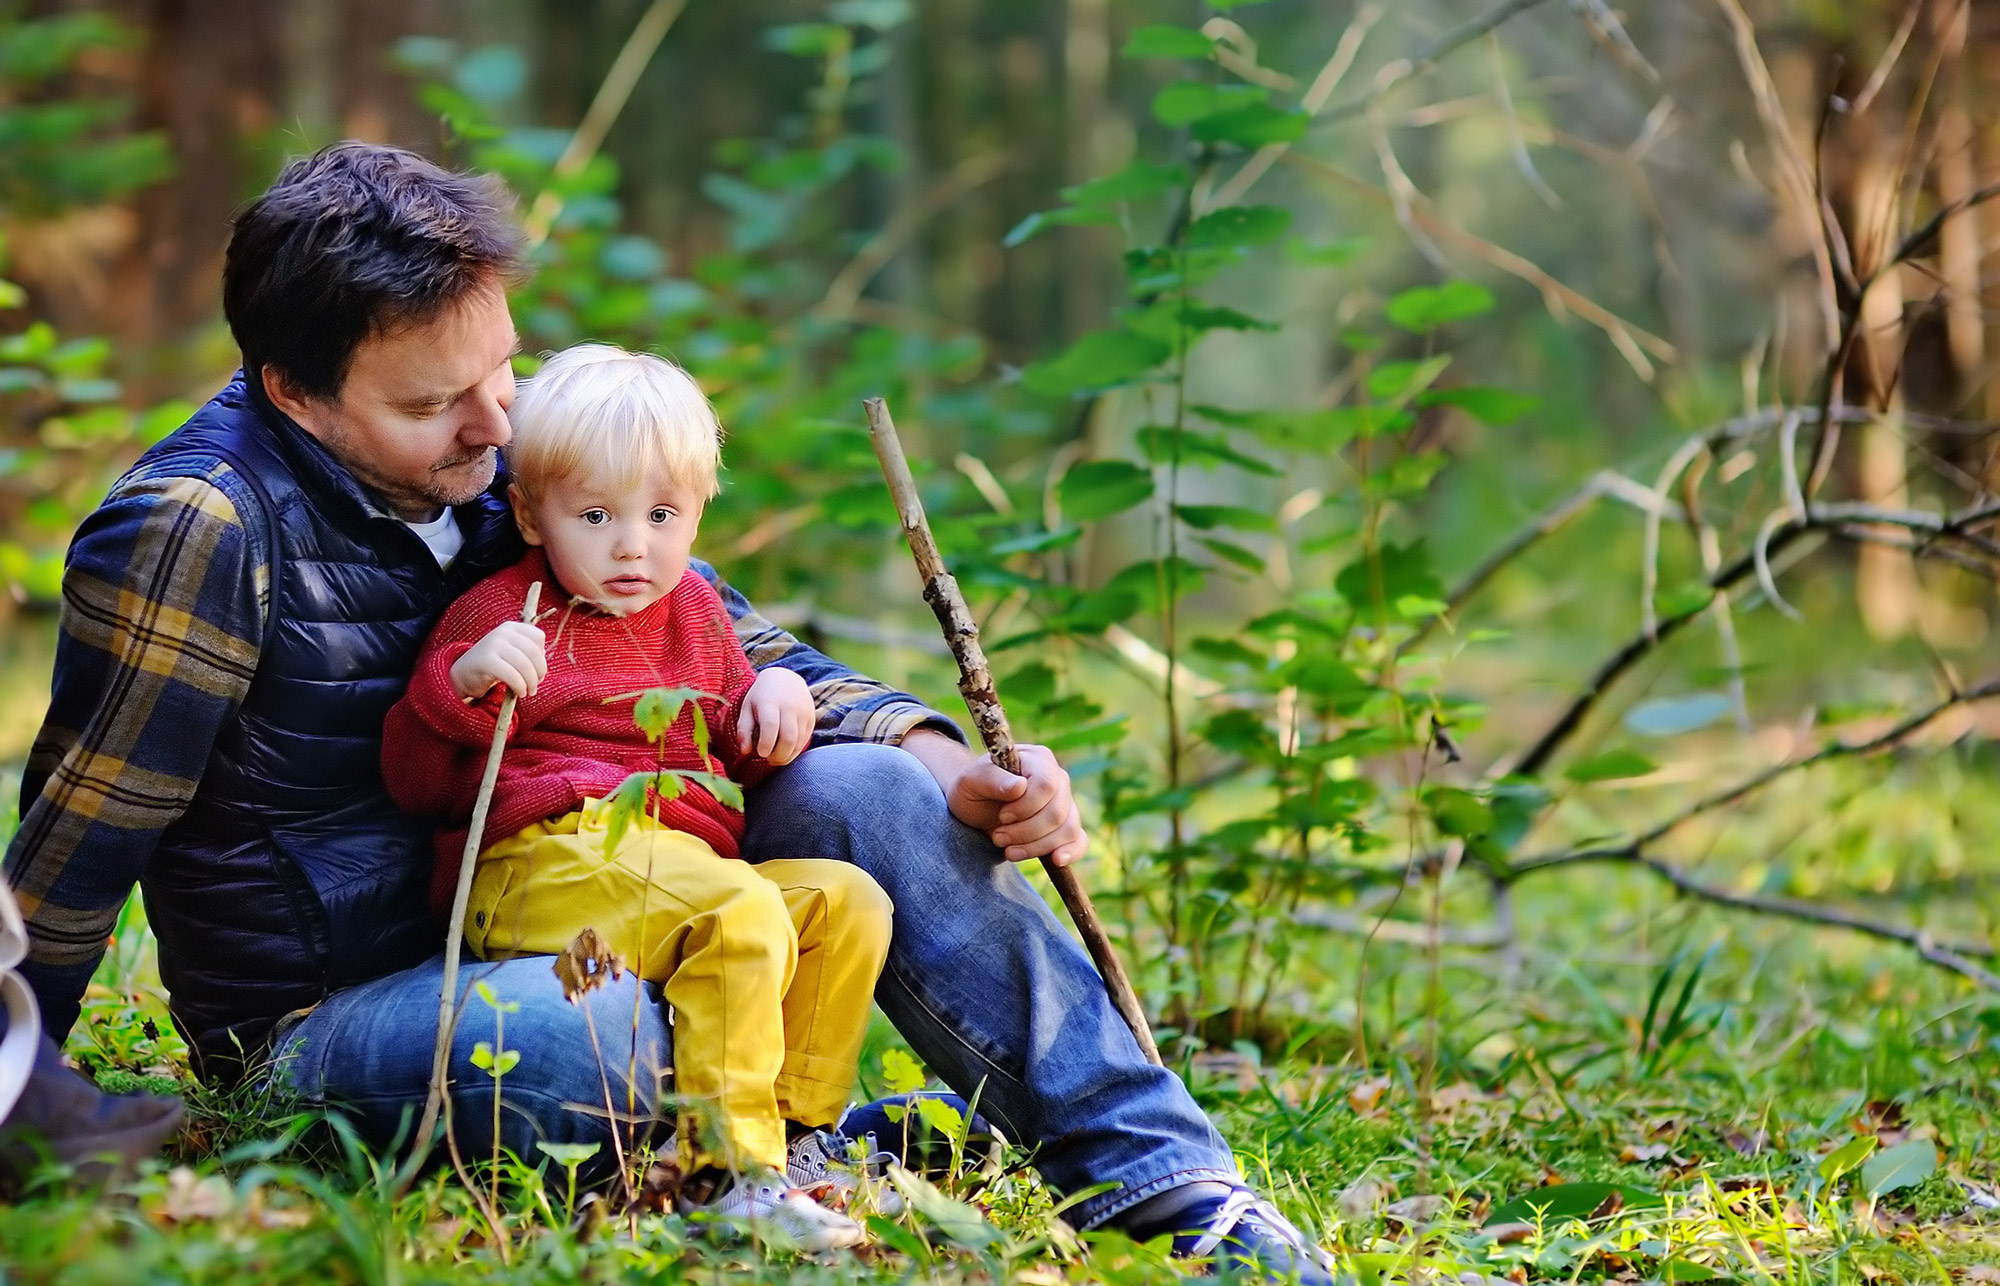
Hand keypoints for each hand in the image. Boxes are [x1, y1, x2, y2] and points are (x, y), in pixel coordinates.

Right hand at [449, 620, 546, 700]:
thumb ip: (526, 652)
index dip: (542, 656)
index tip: (538, 671)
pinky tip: (519, 692)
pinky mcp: (487, 660)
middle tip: (536, 685)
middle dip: (539, 671)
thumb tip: (543, 661)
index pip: (538, 636)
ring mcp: (493, 644)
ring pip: (524, 664)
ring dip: (531, 682)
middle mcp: (502, 632)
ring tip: (529, 691)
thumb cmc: (492, 666)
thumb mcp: (510, 653)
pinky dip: (520, 686)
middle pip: (533, 651)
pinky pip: (512, 675)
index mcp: (510, 627)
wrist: (461, 674)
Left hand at [737, 667, 813, 765]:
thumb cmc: (762, 696)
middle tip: (769, 759)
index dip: (766, 743)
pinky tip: (785, 751)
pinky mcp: (811, 718)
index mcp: (770, 702)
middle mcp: (790, 706)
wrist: (786, 678)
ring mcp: (803, 712)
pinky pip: (805, 740)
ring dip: (787, 756)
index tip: (761, 753)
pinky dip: (795, 750)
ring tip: (776, 758)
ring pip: (799, 742)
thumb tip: (745, 751)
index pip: (771, 725)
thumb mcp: (747, 707)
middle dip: (779, 755)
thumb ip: (744, 730)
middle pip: (788, 738)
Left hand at [904, 732, 1087, 866]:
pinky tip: (1055, 860)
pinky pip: (1079, 840)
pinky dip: (1071, 852)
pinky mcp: (1067, 826)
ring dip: (1036, 846)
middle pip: (1057, 813)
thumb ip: (991, 779)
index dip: (1025, 808)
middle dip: (1025, 832)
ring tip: (1008, 850)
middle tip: (998, 837)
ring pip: (1067, 830)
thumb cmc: (972, 790)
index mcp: (1038, 759)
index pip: (1046, 785)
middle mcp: (1058, 778)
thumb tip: (1020, 786)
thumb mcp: (970, 782)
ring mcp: (1066, 803)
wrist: (976, 807)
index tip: (1002, 817)